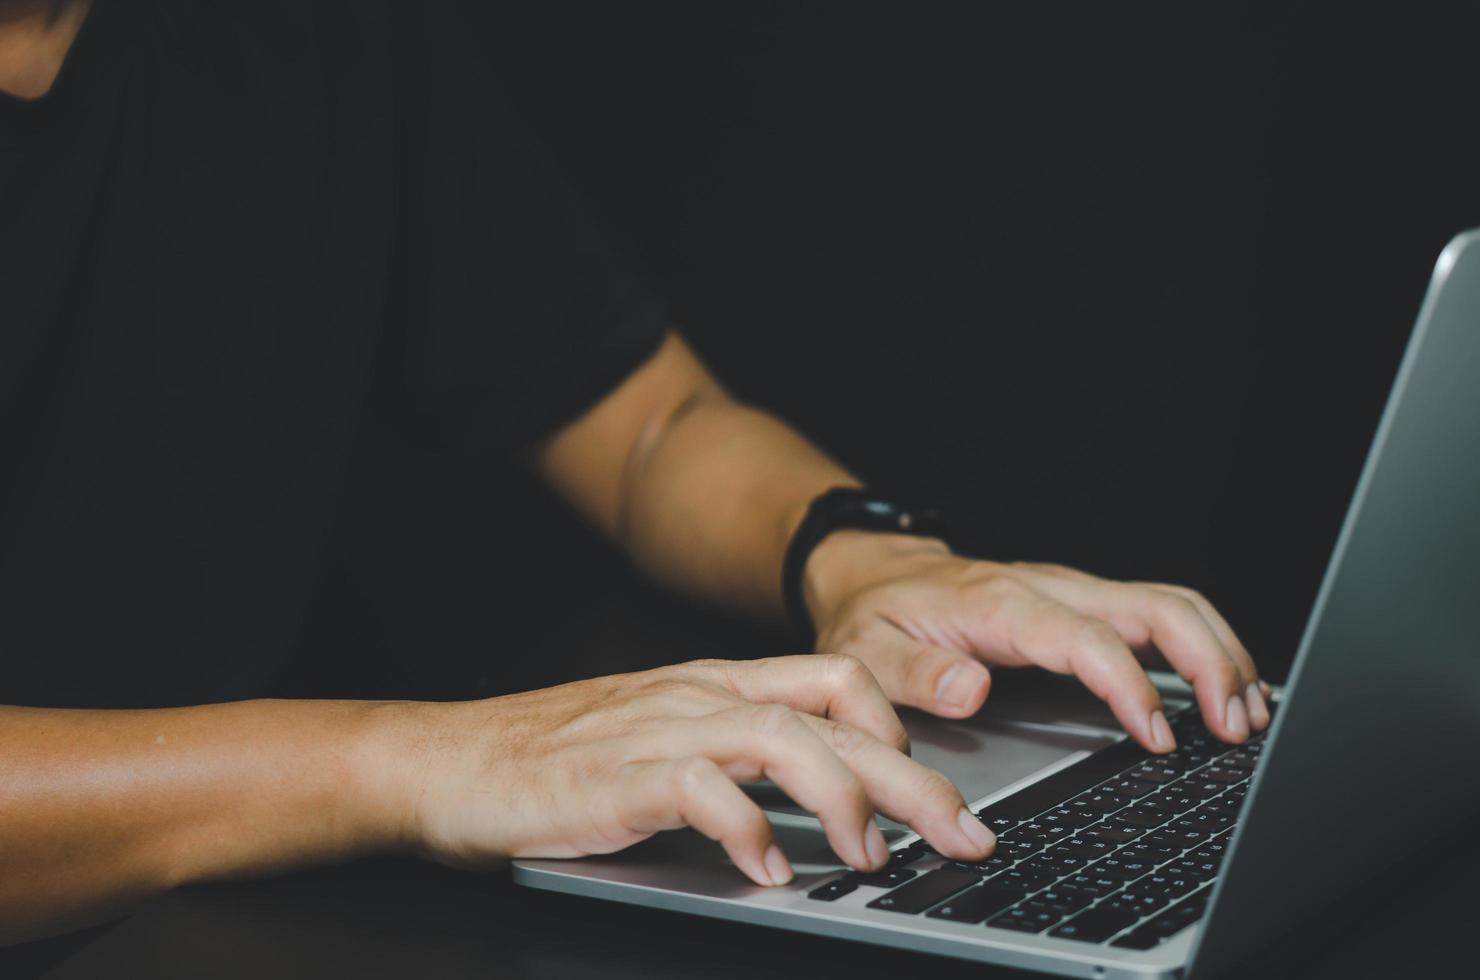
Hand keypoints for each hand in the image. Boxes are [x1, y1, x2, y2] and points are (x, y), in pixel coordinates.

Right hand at [377, 656, 997, 885]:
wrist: (452, 761)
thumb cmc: (553, 760)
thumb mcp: (658, 741)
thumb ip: (729, 761)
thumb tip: (804, 812)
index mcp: (713, 685)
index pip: (835, 677)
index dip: (897, 726)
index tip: (929, 783)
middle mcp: (700, 696)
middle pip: (836, 716)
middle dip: (916, 777)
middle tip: (965, 835)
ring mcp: (661, 729)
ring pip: (788, 738)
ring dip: (845, 799)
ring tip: (870, 856)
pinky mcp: (621, 775)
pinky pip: (706, 791)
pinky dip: (750, 830)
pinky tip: (768, 870)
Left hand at [805, 532, 1271, 750]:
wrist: (875, 573)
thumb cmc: (877, 616)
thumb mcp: (869, 650)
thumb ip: (913, 674)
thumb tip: (971, 690)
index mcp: (1001, 605)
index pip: (1084, 638)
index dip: (1129, 685)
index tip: (1160, 736)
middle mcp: (1049, 589)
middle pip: (1153, 606)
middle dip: (1208, 661)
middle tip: (1237, 726)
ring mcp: (1074, 592)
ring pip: (1170, 605)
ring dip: (1221, 654)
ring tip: (1249, 715)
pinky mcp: (1087, 604)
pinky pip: (1160, 616)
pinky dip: (1206, 648)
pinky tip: (1229, 688)